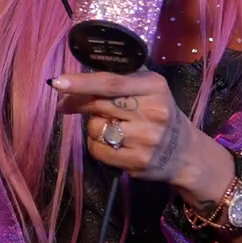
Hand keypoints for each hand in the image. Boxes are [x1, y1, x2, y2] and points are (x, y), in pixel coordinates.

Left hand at [50, 69, 232, 199]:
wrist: (184, 153)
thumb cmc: (157, 113)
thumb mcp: (146, 88)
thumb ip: (115, 81)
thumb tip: (67, 87)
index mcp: (154, 86)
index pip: (111, 83)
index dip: (82, 82)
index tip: (57, 82)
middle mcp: (153, 112)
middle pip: (98, 104)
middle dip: (78, 103)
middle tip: (69, 103)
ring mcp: (146, 139)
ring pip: (95, 128)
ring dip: (93, 127)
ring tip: (111, 127)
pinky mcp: (138, 162)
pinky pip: (98, 150)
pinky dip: (97, 146)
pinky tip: (112, 144)